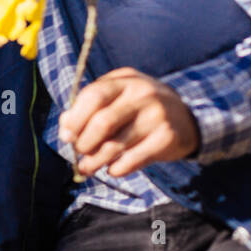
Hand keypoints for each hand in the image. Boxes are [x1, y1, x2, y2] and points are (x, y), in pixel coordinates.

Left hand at [58, 67, 199, 177]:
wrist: (185, 118)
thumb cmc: (138, 108)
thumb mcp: (116, 97)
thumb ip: (88, 106)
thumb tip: (64, 128)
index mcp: (125, 80)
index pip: (94, 95)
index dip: (75, 118)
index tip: (66, 136)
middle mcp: (143, 94)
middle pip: (103, 122)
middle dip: (84, 142)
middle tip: (79, 152)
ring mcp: (157, 116)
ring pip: (116, 145)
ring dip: (95, 161)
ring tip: (87, 167)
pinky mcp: (167, 138)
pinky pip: (134, 160)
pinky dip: (117, 169)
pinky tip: (112, 169)